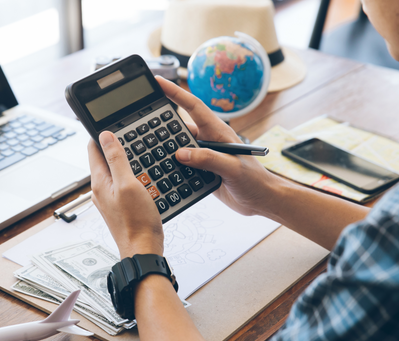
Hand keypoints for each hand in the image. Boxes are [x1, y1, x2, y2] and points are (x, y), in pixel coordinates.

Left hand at [88, 132, 163, 258]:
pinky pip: (124, 184)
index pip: (94, 148)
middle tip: (132, 135)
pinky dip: (133, 176)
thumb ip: (116, 159)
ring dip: (127, 161)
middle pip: (105, 159)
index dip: (102, 134)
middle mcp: (101, 189)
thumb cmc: (136, 221)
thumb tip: (105, 136)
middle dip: (117, 146)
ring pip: (116, 171)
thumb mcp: (128, 184)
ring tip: (141, 153)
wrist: (143, 250)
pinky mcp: (120, 206)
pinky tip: (145, 176)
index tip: (113, 123)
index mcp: (99, 181)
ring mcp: (110, 198)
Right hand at [156, 76, 283, 216]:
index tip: (159, 81)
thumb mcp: (233, 168)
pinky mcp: (200, 171)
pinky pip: (180, 166)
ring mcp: (203, 156)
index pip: (193, 106)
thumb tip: (181, 153)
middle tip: (140, 121)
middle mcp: (208, 141)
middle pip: (179, 127)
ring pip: (177, 147)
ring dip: (163, 148)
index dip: (176, 92)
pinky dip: (169, 166)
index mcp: (217, 132)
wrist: (261, 200)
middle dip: (161, 123)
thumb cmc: (254, 180)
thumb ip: (208, 159)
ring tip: (144, 148)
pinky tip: (158, 169)